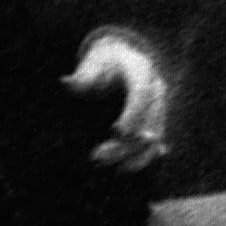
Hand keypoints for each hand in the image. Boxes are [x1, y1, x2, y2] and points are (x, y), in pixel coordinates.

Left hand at [65, 30, 177, 175]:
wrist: (123, 58)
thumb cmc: (102, 62)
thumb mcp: (91, 64)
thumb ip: (82, 77)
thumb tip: (65, 83)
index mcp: (142, 70)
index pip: (142, 93)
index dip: (133, 113)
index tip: (117, 132)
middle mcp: (157, 88)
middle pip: (150, 118)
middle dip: (128, 141)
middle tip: (98, 157)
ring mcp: (160, 105)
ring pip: (155, 134)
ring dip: (134, 154)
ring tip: (107, 165)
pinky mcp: (158, 119)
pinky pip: (156, 141)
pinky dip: (142, 155)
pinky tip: (125, 167)